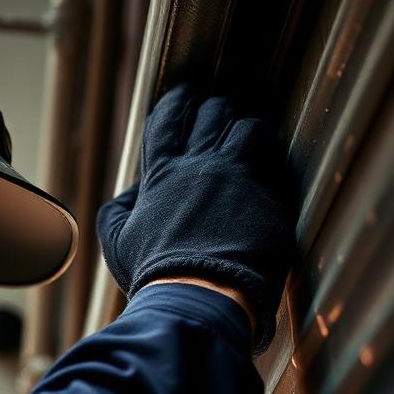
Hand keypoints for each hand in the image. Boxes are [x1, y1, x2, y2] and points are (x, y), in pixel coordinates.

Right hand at [96, 86, 296, 352]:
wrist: (198, 299)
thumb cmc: (155, 276)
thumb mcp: (118, 244)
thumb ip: (118, 211)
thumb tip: (131, 193)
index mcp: (162, 175)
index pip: (168, 121)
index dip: (178, 102)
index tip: (186, 94)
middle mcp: (201, 167)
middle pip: (213, 114)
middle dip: (217, 109)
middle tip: (221, 112)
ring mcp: (238, 180)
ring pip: (250, 129)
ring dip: (250, 129)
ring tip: (252, 136)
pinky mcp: (268, 201)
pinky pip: (275, 169)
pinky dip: (272, 167)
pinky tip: (271, 174)